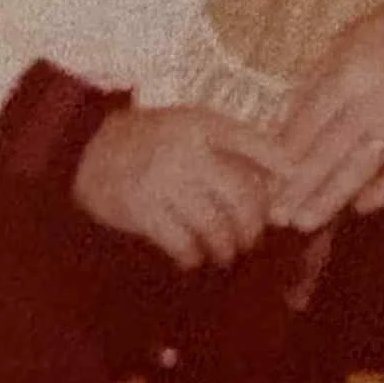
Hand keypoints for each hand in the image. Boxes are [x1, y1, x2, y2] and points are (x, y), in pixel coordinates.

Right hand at [73, 105, 292, 269]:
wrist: (88, 151)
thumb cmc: (152, 141)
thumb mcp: (191, 125)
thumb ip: (233, 144)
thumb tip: (284, 173)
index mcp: (200, 125)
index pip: (252, 141)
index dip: (279, 162)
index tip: (295, 180)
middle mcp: (186, 151)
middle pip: (242, 195)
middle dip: (253, 224)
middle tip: (251, 238)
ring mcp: (163, 181)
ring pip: (215, 225)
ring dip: (226, 246)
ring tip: (226, 253)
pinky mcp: (142, 210)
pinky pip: (182, 243)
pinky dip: (193, 256)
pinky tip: (193, 257)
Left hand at [271, 0, 383, 233]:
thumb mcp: (346, 40)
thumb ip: (316, 79)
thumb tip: (287, 120)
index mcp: (349, 72)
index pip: (309, 121)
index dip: (284, 153)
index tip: (263, 178)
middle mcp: (374, 100)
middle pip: (329, 151)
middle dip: (300, 186)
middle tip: (275, 215)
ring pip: (361, 168)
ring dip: (331, 198)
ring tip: (304, 221)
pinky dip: (382, 192)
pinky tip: (359, 207)